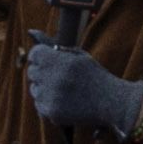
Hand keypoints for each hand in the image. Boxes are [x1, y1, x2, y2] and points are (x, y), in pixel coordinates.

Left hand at [25, 40, 142, 137]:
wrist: (111, 102)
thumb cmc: (95, 76)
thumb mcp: (78, 56)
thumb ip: (54, 45)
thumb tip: (30, 31)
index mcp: (59, 61)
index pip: (34, 54)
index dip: (41, 56)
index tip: (48, 60)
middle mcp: (53, 78)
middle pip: (32, 72)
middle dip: (43, 72)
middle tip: (60, 76)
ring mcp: (51, 97)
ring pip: (34, 89)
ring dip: (44, 89)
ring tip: (64, 90)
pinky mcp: (52, 112)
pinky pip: (39, 105)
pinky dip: (48, 104)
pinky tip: (65, 101)